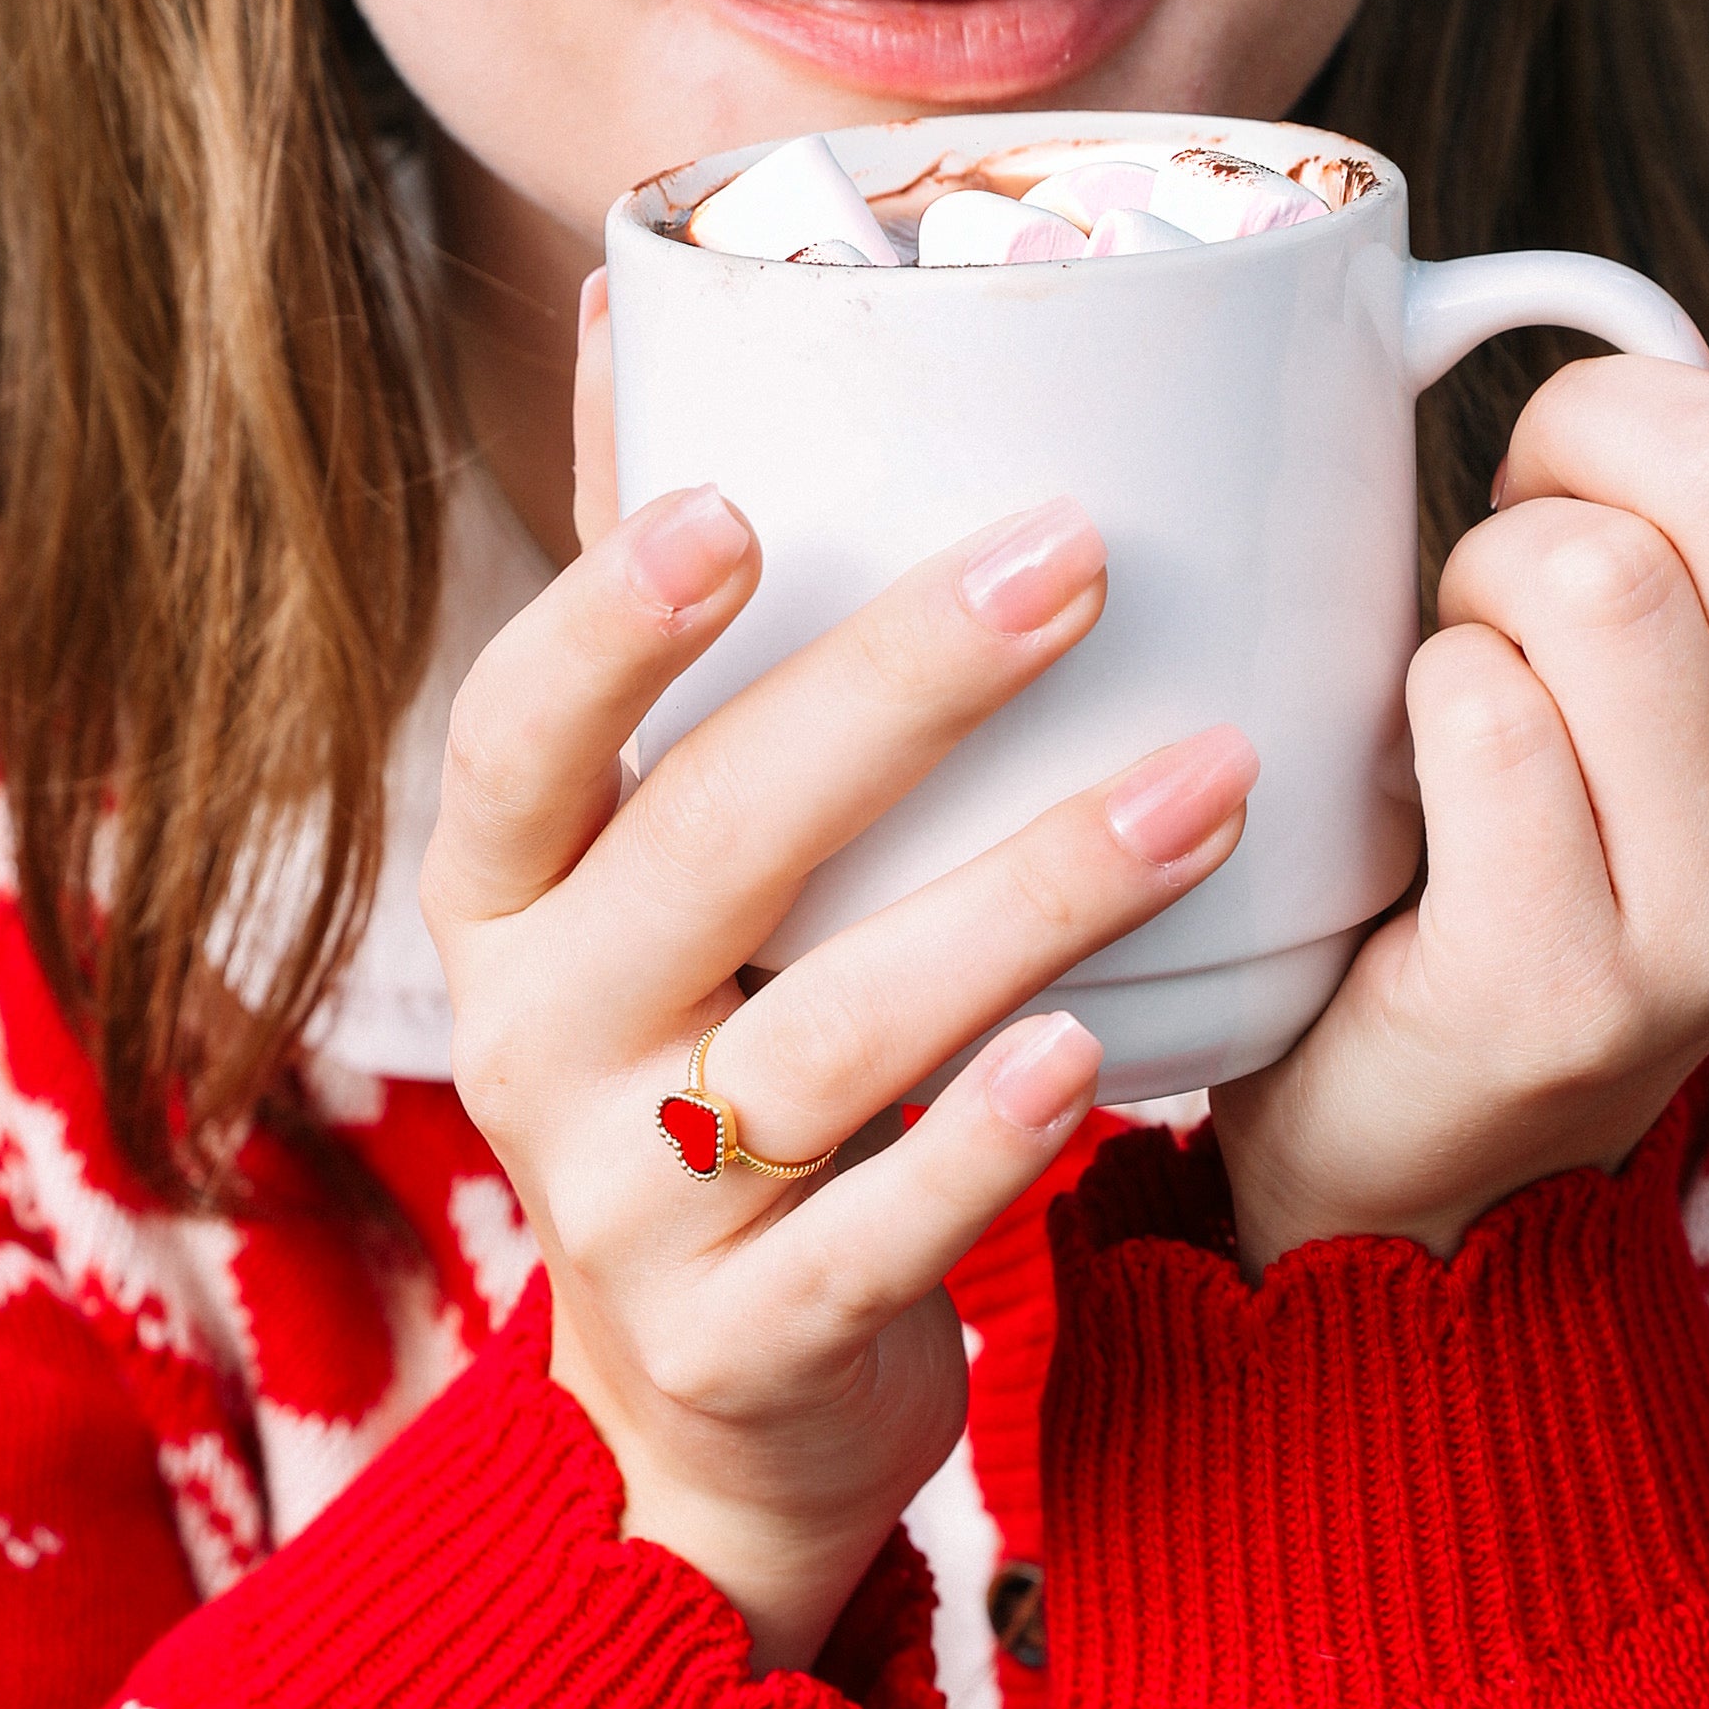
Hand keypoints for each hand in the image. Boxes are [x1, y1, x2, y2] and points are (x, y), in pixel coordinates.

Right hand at [426, 314, 1253, 1668]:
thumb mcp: (646, 867)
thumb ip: (658, 624)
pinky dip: (985, 1143)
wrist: (712, 1405)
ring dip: (1020, 901)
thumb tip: (644, 303)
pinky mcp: (752, 1342)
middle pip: (706, 850)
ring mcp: (634, 1210)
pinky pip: (877, 1236)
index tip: (731, 502)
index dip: (607, 626)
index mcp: (507, 903)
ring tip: (1200, 782)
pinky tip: (1103, 1051)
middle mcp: (539, 1048)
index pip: (513, 738)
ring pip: (823, 1039)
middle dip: (893, 691)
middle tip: (1074, 557)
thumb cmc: (712, 1048)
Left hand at [1212, 208, 1708, 1269]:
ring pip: (1594, 582)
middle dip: (1586, 430)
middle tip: (1524, 507)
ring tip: (1466, 654)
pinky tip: (1417, 773)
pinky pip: (1481, 707)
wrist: (1416, 1121)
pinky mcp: (1574, 989)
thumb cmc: (1539, 811)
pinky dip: (1411, 692)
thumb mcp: (1691, 628)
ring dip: (1477, 568)